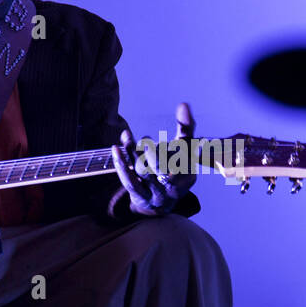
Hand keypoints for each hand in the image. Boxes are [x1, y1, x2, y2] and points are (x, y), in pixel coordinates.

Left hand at [111, 102, 197, 217]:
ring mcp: (156, 193)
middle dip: (153, 154)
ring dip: (133, 153)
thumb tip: (184, 104)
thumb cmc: (175, 168)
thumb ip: (186, 127)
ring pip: (143, 172)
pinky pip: (130, 182)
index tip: (168, 139)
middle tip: (146, 141)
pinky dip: (122, 165)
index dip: (176, 148)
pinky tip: (116, 149)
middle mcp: (173, 186)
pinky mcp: (140, 196)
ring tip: (127, 136)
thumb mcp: (184, 149)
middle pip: (161, 168)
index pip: (183, 160)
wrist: (161, 202)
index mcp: (188, 175)